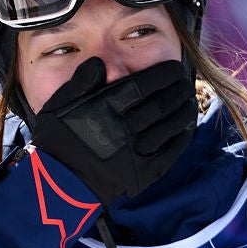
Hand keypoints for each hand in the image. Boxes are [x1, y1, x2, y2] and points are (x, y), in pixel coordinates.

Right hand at [30, 57, 197, 204]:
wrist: (59, 184)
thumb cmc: (57, 140)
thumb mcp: (58, 105)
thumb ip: (81, 81)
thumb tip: (101, 62)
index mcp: (104, 109)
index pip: (144, 85)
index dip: (163, 75)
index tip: (173, 68)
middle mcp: (123, 129)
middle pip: (161, 104)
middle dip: (178, 90)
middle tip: (184, 82)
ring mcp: (135, 153)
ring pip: (169, 126)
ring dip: (183, 110)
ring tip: (188, 100)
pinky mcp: (142, 173)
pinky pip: (170, 152)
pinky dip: (181, 137)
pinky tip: (185, 127)